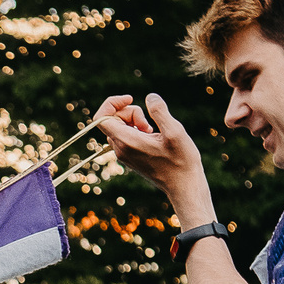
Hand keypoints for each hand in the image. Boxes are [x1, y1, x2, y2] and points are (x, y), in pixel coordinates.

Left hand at [97, 93, 212, 215]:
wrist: (183, 185)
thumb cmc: (181, 160)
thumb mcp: (175, 131)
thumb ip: (159, 112)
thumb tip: (149, 97)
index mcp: (127, 141)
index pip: (101, 118)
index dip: (112, 103)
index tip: (131, 98)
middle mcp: (120, 149)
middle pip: (111, 119)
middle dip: (129, 112)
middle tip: (150, 123)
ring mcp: (124, 154)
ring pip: (118, 127)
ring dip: (134, 120)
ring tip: (152, 131)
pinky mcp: (130, 157)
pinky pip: (125, 136)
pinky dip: (136, 129)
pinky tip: (152, 136)